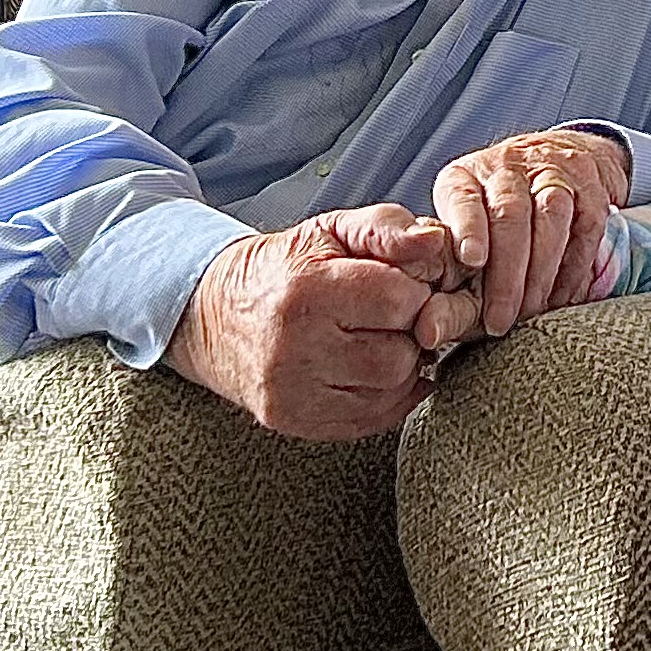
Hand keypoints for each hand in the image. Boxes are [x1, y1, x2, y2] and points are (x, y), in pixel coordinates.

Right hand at [163, 203, 459, 439]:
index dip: (416, 290)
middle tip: (396, 315)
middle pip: (400, 352)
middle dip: (412, 329)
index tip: (405, 284)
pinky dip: (388, 393)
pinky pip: (376, 418)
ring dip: (403, 362)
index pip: (397, 300)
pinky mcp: (296, 422)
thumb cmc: (286, 268)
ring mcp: (293, 394)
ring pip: (393, 388)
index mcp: (306, 293)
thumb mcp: (332, 229)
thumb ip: (388, 227)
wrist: (214, 315)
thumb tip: (435, 242)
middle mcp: (295, 350)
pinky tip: (371, 366)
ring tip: (381, 337)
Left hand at [432, 128, 628, 335]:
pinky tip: (561, 297)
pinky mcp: (589, 189)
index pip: (464, 197)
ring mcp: (552, 173)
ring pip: (551, 215)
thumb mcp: (462, 221)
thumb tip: (432, 322)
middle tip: (500, 319)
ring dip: (542, 270)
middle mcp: (508, 168)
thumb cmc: (495, 210)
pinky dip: (574, 268)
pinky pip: (586, 229)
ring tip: (531, 311)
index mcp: (466, 177)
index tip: (471, 260)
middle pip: (510, 213)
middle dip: (506, 272)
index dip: (468, 227)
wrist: (557, 156)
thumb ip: (448, 263)